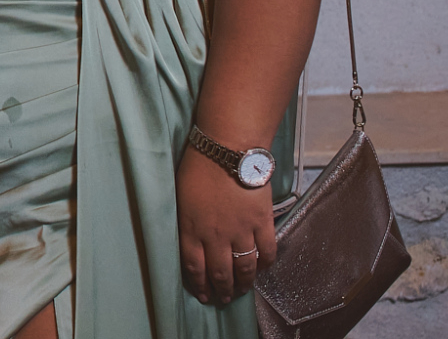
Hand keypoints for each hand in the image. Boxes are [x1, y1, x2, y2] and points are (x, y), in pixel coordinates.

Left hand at [177, 145, 276, 304]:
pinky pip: (267, 251)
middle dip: (223, 290)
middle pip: (220, 273)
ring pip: (245, 268)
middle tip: (225, 298)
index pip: (194, 267)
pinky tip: (263, 268)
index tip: (203, 295)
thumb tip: (191, 241)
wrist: (227, 149)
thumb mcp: (180, 196)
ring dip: (244, 283)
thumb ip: (187, 222)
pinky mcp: (262, 223)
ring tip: (243, 290)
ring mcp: (241, 231)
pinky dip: (267, 264)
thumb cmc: (198, 166)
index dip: (199, 285)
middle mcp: (215, 236)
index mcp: (191, 229)